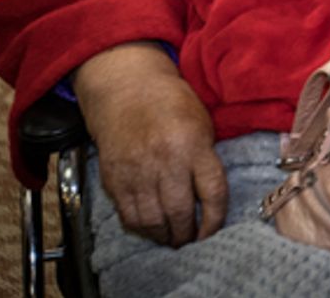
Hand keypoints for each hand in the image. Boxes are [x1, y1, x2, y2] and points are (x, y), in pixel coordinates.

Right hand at [75, 45, 228, 245]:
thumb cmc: (171, 105)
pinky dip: (142, 228)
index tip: (214, 231)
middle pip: (180, 212)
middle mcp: (164, 160)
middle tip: (192, 239)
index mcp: (193, 145)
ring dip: (165, 236)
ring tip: (173, 238)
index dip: (215, 220)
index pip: (213, 193)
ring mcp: (136, 171)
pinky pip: (129, 215)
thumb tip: (212, 201)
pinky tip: (151, 227)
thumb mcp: (202, 124)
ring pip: (153, 221)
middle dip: (188, 234)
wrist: (126, 90)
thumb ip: (207, 161)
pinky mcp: (114, 179)